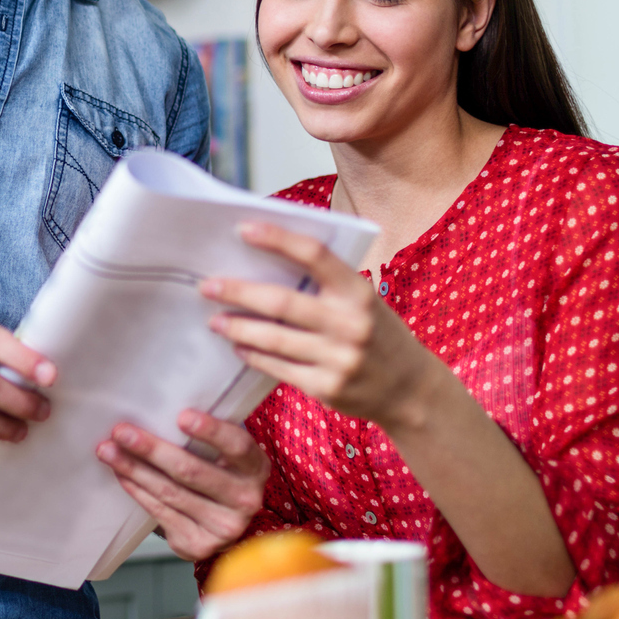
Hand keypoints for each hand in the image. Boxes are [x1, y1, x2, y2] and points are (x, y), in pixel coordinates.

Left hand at [96, 410, 267, 561]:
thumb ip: (206, 435)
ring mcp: (223, 527)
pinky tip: (121, 474)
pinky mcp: (198, 545)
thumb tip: (158, 408)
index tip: (181, 416)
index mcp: (255, 468)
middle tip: (120, 431)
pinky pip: (160, 512)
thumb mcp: (223, 453)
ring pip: (169, 493)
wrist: (223, 522)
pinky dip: (137, 490)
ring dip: (133, 469)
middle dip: (151, 449)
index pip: (236, 446)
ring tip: (108, 451)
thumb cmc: (217, 473)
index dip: (211, 431)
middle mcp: (244, 500)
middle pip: (191, 471)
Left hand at [200, 225, 436, 431]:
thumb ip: (326, 285)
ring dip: (238, 328)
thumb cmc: (377, 334)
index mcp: (358, 292)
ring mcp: (339, 358)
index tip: (243, 229)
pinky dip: (254, 356)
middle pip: (281, 302)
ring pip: (274, 339)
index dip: (278, 239)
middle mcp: (351, 323)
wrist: (410, 389)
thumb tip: (266, 261)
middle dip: (238, 292)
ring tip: (215, 321)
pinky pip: (279, 368)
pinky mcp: (327, 387)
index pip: (314, 255)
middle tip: (207, 286)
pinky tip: (239, 348)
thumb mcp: (363, 301)